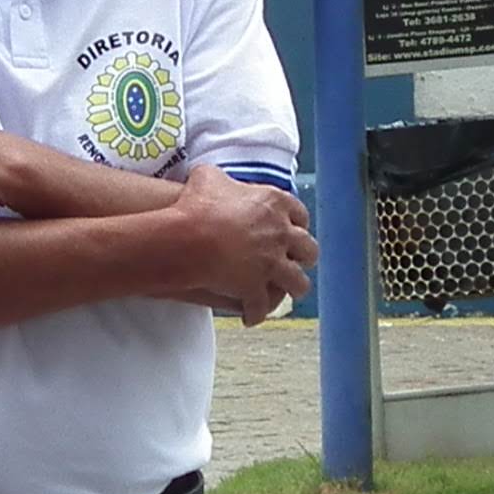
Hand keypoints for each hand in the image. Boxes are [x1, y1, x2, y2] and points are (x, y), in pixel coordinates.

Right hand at [172, 167, 319, 324]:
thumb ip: (220, 178)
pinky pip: (263, 305)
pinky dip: (258, 312)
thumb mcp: (207, 177)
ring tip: (287, 293)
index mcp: (274, 204)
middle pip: (307, 248)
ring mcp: (272, 263)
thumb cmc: (194, 203)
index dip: (298, 223)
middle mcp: (281, 233)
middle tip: (298, 260)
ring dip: (293, 288)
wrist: (186, 236)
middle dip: (304, 256)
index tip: (294, 228)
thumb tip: (212, 177)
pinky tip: (252, 315)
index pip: (300, 214)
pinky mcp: (257, 288)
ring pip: (297, 282)